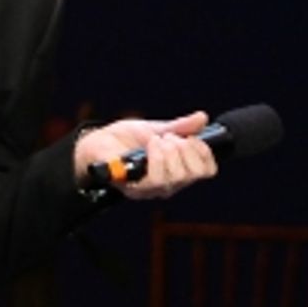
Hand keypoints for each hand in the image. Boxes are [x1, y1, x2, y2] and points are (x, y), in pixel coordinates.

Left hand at [73, 111, 217, 200]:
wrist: (99, 141)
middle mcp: (169, 184)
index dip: (205, 152)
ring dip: (169, 152)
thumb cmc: (127, 139)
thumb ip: (180, 127)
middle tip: (169, 137)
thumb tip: (203, 117)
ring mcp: (151, 189)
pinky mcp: (135, 188)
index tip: (192, 137)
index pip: (207, 171)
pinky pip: (155, 180)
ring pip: (175, 178)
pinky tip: (150, 144)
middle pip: (193, 175)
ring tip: (157, 140)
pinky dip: (157, 157)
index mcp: (179, 170)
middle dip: (184, 149)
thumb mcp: (157, 128)